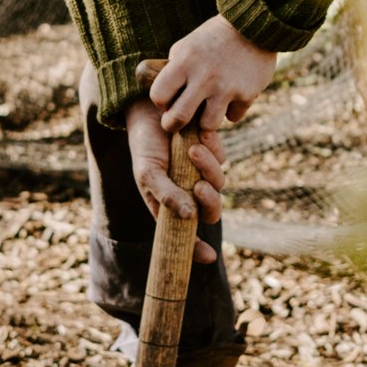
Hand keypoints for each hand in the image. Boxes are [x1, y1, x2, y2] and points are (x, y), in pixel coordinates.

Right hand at [125, 97, 223, 265]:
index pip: (186, 234)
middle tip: (199, 187)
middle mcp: (188, 193)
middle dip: (210, 202)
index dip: (197, 249)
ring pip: (219, 183)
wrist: (153, 109)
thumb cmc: (144, 145)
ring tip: (192, 149)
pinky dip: (212, 150)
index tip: (208, 256)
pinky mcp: (212, 153)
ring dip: (208, 168)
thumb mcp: (148, 173)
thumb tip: (189, 216)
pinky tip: (200, 136)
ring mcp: (201, 173)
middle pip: (211, 212)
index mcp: (169, 205)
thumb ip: (166, 195)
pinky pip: (221, 159)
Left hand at [149, 13, 276, 133]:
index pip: (159, 96)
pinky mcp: (247, 95)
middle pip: (178, 118)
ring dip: (207, 119)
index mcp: (185, 62)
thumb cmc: (214, 37)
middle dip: (173, 125)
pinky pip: (233, 117)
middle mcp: (204, 77)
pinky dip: (232, 110)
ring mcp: (227, 88)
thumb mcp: (187, 45)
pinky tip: (232, 97)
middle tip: (177, 123)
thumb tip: (163, 95)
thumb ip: (174, 67)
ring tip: (209, 108)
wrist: (254, 26)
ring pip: (208, 125)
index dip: (161, 102)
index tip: (168, 100)